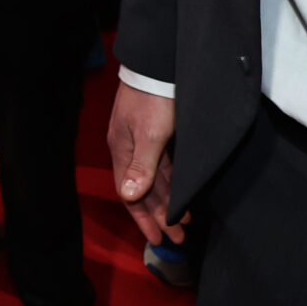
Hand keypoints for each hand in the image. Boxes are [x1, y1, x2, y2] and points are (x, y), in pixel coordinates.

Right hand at [107, 81, 183, 246]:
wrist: (159, 66)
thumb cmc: (153, 101)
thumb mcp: (149, 135)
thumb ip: (142, 167)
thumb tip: (128, 196)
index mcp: (122, 151)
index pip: (130, 195)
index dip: (144, 219)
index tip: (159, 239)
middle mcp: (129, 149)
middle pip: (143, 191)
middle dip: (160, 216)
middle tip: (178, 238)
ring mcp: (141, 140)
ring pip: (154, 180)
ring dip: (167, 201)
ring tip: (184, 221)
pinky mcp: (155, 133)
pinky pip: (163, 167)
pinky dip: (171, 183)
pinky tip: (181, 192)